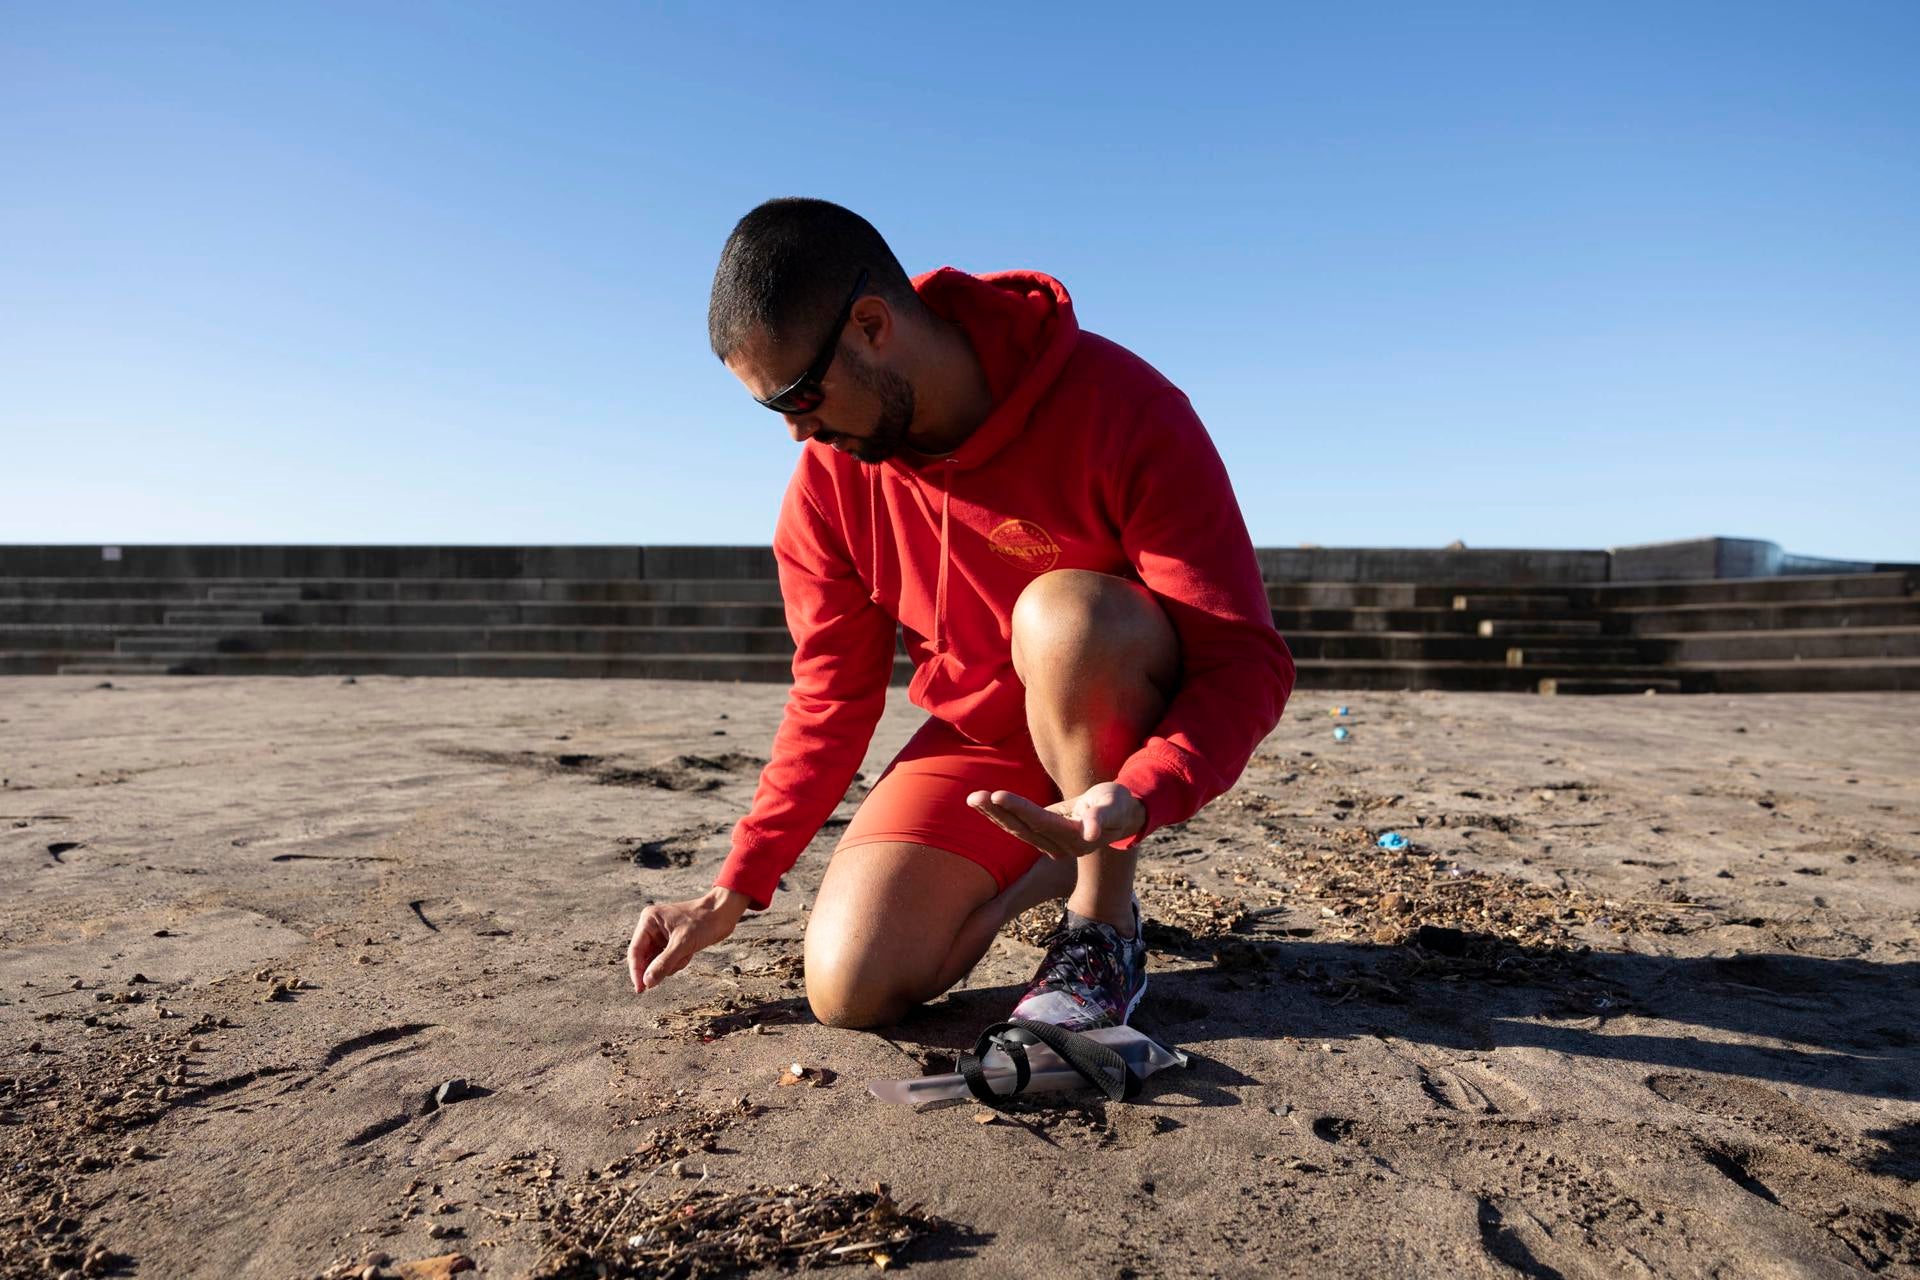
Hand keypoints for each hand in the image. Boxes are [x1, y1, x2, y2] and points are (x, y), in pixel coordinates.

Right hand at [627, 887, 749, 993]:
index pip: (635, 951)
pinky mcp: (672, 940)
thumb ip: (664, 964)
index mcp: (649, 921)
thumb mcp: (683, 944)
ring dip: (672, 964)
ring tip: (686, 954)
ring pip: (657, 961)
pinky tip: (689, 953)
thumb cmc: (703, 922)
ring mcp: (662, 934)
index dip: (636, 972)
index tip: (640, 989)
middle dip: (660, 966)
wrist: (724, 913)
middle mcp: (652, 927)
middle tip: (675, 966)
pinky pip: (668, 960)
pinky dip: (678, 962)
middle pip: (645, 958)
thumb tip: (647, 982)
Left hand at [967, 781, 1144, 860]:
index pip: (1042, 822)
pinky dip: (998, 814)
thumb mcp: (1115, 807)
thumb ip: (1103, 817)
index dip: (1019, 809)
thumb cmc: (1118, 805)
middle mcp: (1060, 846)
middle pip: (1023, 828)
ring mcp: (1050, 843)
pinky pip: (1017, 825)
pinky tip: (982, 803)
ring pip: (1016, 828)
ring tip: (972, 798)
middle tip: (974, 797)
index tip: (997, 795)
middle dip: (998, 812)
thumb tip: (1092, 832)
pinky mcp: (1043, 836)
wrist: (1119, 816)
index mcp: (1076, 838)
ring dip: (993, 814)